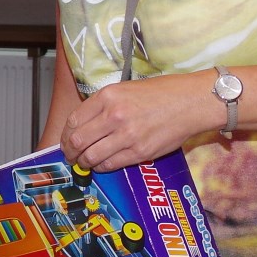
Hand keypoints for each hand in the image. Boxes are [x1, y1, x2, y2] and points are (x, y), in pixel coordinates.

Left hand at [60, 73, 212, 172]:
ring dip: (84, 163)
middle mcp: (114, 116)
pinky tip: (103, 164)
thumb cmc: (161, 93)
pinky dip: (102, 167)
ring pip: (91, 157)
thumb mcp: (125, 89)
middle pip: (77, 141)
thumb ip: (103, 105)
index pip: (73, 121)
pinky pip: (111, 165)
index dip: (65, 136)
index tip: (66, 141)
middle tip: (71, 156)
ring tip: (85, 163)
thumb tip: (83, 125)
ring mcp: (127, 135)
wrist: (191, 102)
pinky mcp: (140, 151)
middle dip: (70, 153)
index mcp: (107, 97)